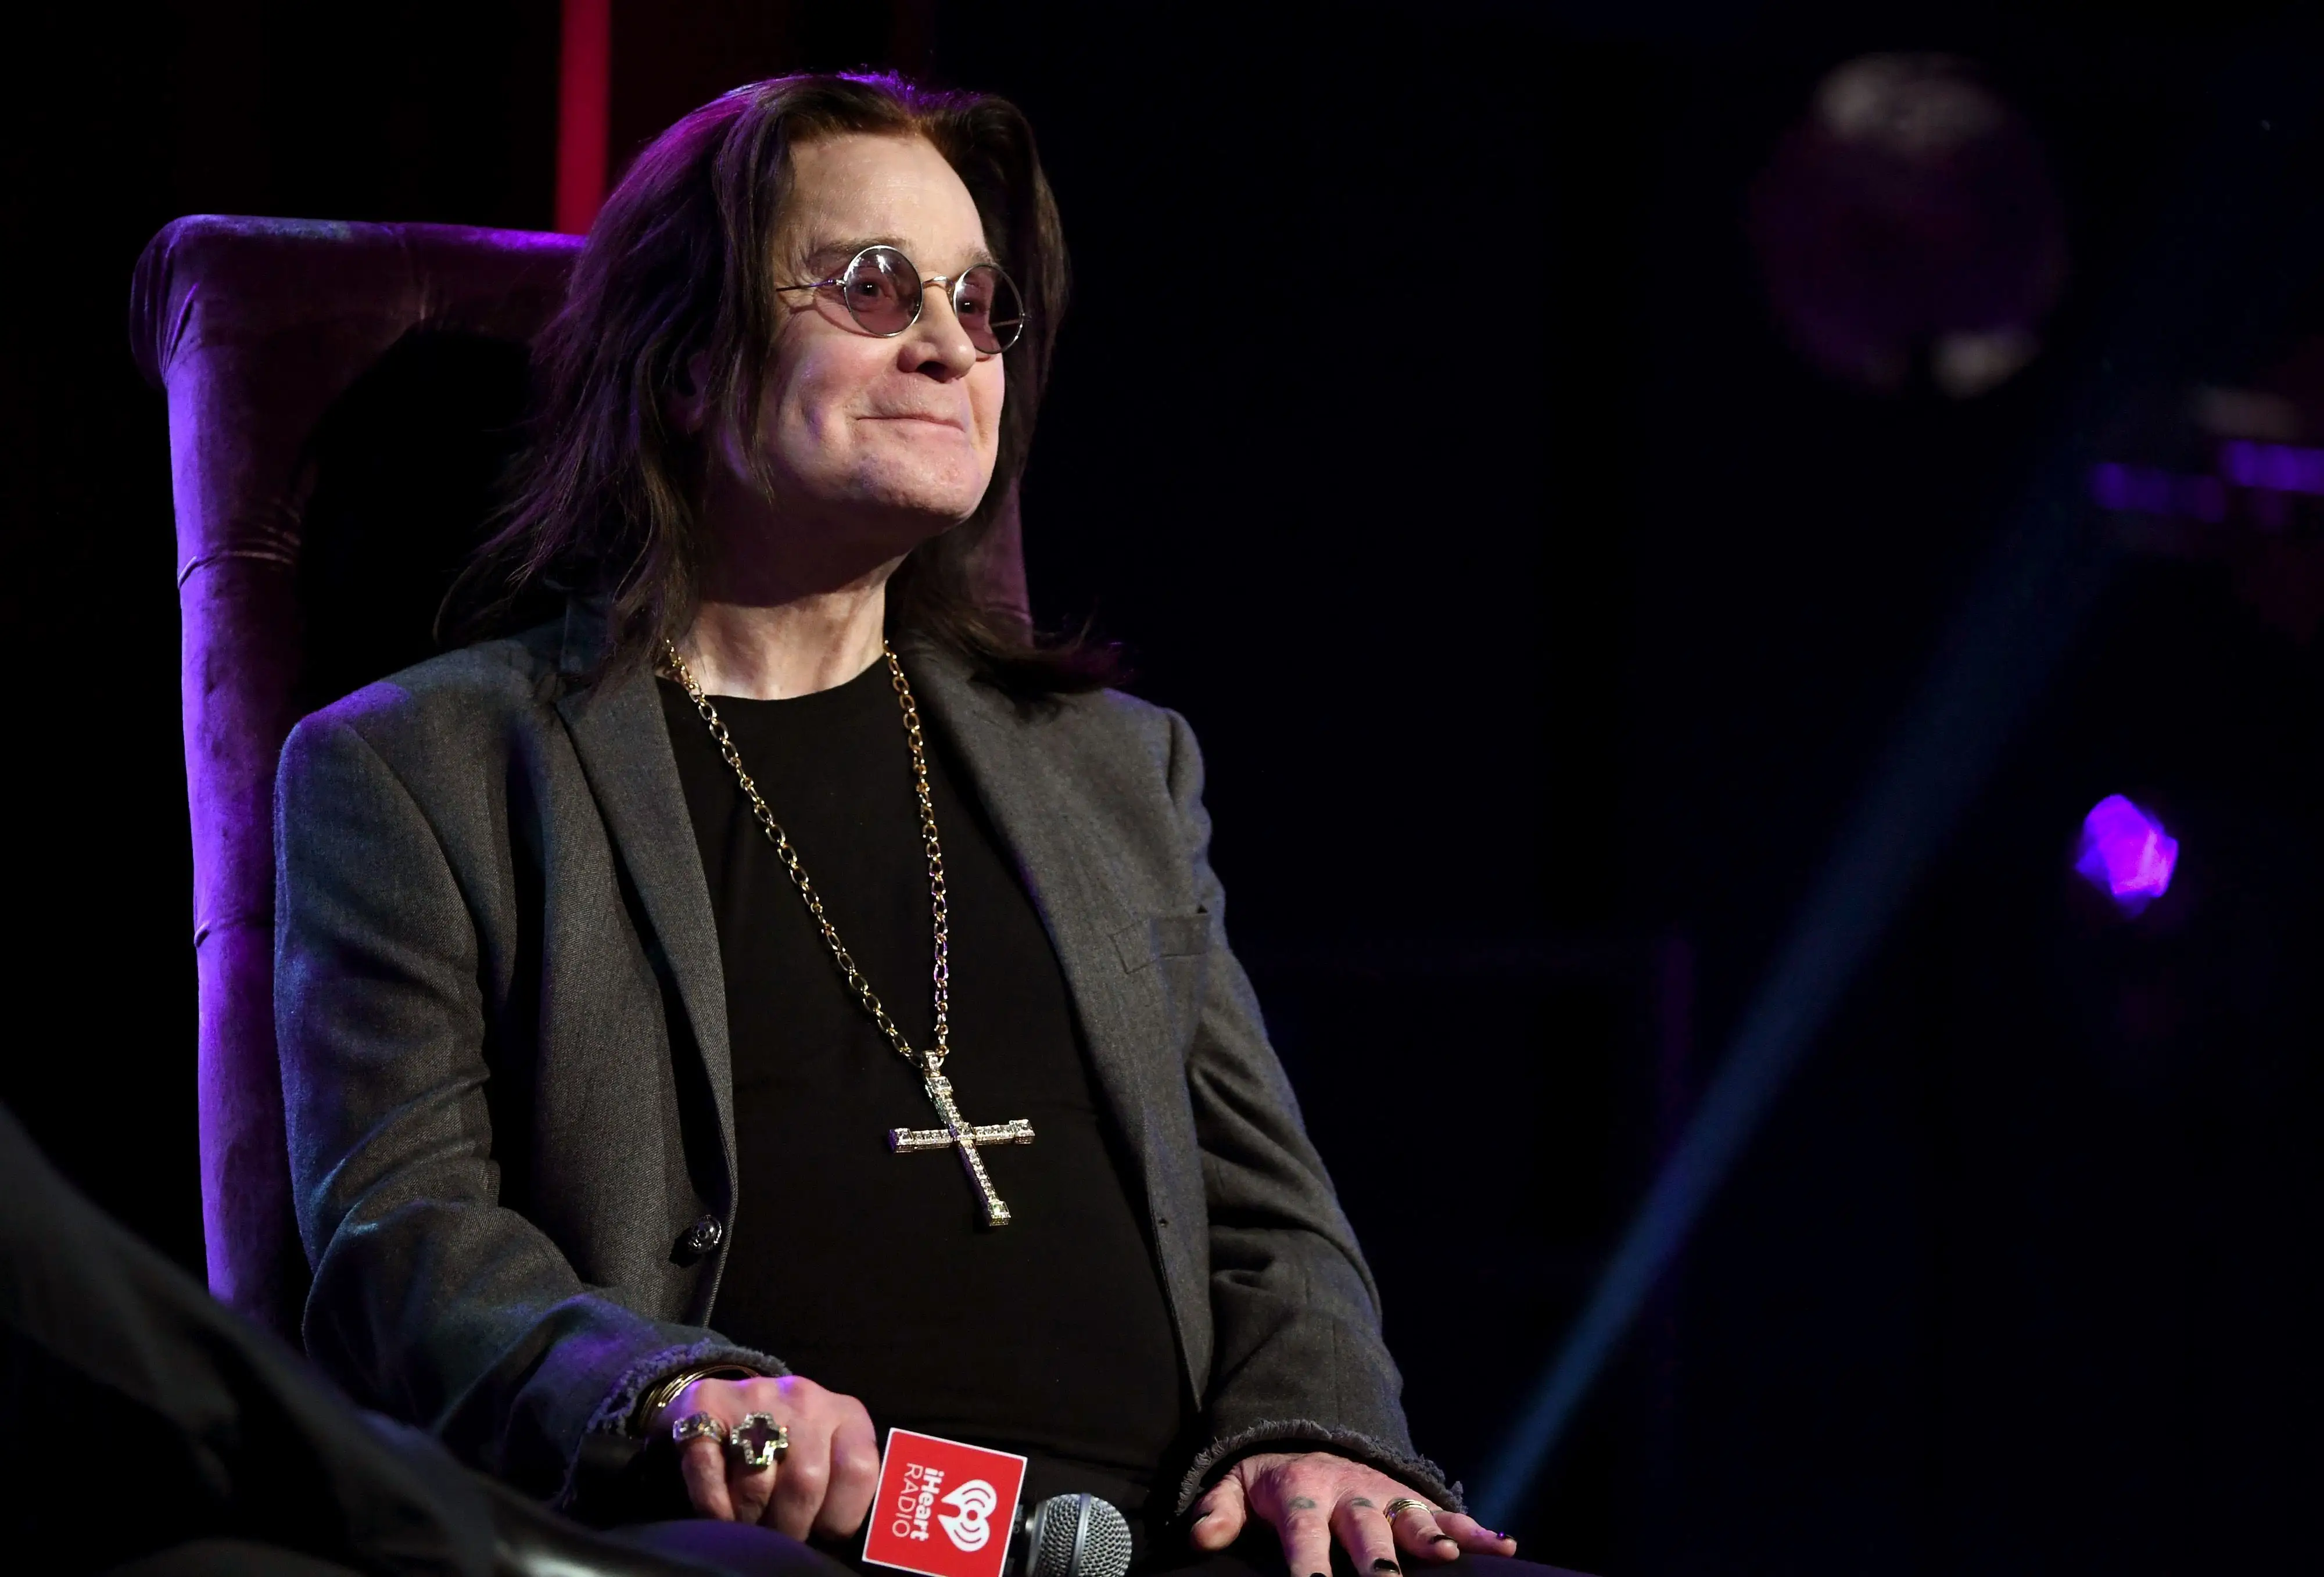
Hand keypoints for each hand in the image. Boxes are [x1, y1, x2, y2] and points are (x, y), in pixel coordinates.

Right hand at [650, 1373, 877, 1538]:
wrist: (728, 1400)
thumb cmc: (790, 1444)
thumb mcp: (831, 1454)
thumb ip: (844, 1485)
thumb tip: (850, 1542)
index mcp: (845, 1414)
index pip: (857, 1471)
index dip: (839, 1517)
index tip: (823, 1536)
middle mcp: (804, 1398)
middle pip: (805, 1481)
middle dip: (791, 1526)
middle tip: (781, 1538)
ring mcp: (755, 1396)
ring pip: (757, 1482)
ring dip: (750, 1519)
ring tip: (751, 1524)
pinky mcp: (706, 1403)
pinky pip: (708, 1467)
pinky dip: (714, 1504)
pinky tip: (720, 1514)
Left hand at [1189, 1451, 1516, 1571]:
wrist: (1309, 1435)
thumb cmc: (1270, 1480)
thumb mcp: (1236, 1485)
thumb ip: (1217, 1509)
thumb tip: (1199, 1536)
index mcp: (1300, 1494)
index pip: (1302, 1535)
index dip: (1307, 1569)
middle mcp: (1346, 1494)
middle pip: (1363, 1529)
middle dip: (1376, 1560)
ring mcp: (1382, 1495)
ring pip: (1409, 1517)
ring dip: (1430, 1536)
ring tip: (1448, 1556)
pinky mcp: (1407, 1498)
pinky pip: (1444, 1511)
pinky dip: (1473, 1527)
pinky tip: (1502, 1544)